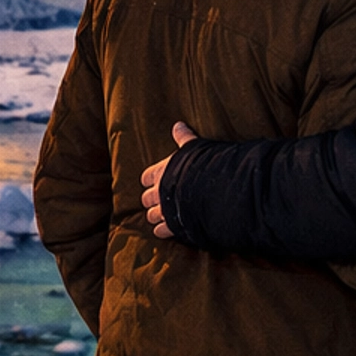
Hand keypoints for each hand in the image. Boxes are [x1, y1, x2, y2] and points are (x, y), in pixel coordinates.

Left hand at [141, 122, 196, 238]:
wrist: (208, 190)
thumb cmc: (201, 166)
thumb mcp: (193, 147)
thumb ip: (184, 137)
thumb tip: (178, 124)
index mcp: (161, 172)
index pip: (146, 177)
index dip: (150, 179)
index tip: (153, 180)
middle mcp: (159, 192)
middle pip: (147, 198)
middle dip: (151, 199)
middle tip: (157, 199)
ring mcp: (164, 211)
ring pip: (152, 216)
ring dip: (156, 215)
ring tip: (162, 216)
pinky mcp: (172, 226)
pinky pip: (161, 231)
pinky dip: (163, 231)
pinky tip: (166, 230)